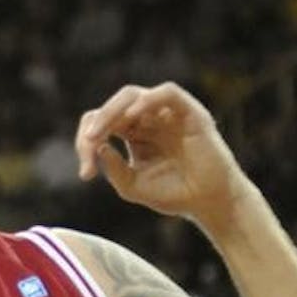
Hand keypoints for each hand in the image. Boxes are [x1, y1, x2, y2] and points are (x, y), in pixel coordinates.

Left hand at [75, 82, 250, 227]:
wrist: (210, 203)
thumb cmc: (175, 194)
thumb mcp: (134, 186)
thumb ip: (115, 169)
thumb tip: (99, 146)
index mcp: (133, 133)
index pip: (101, 123)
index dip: (86, 142)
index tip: (86, 174)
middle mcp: (149, 118)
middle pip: (114, 106)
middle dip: (97, 123)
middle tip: (88, 143)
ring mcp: (169, 113)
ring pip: (133, 94)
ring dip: (112, 110)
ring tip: (100, 132)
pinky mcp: (189, 112)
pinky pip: (167, 93)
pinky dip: (147, 100)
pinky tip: (131, 118)